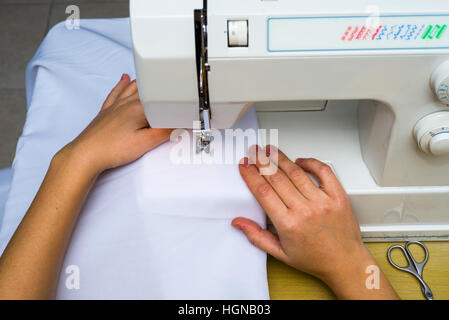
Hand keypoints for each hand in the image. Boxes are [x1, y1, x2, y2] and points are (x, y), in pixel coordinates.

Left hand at [60, 74, 171, 175]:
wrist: (86, 154)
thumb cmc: (112, 148)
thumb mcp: (146, 143)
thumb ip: (165, 132)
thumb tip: (180, 123)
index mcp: (138, 107)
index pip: (162, 101)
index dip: (175, 103)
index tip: (185, 107)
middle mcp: (126, 102)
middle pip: (148, 90)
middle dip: (161, 88)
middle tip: (175, 85)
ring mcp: (115, 106)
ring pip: (132, 87)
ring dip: (144, 82)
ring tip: (154, 76)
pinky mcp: (106, 111)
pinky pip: (116, 92)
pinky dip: (121, 84)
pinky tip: (123, 79)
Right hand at [232, 145, 397, 298]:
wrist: (345, 263)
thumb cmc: (316, 259)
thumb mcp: (281, 253)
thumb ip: (257, 236)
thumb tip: (239, 223)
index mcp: (288, 224)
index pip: (263, 192)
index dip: (251, 175)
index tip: (245, 166)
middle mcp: (305, 210)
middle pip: (276, 178)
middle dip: (261, 161)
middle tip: (254, 152)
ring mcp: (322, 201)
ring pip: (296, 172)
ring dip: (281, 158)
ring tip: (271, 151)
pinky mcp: (338, 196)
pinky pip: (324, 172)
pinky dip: (311, 162)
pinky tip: (301, 160)